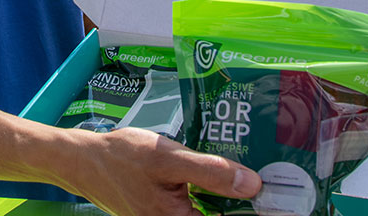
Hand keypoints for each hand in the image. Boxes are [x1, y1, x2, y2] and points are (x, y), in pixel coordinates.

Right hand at [68, 127, 261, 215]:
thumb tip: (253, 184)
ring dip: (231, 200)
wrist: (83, 161)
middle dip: (246, 205)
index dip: (259, 214)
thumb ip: (210, 172)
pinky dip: (214, 197)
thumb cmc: (121, 157)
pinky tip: (226, 179)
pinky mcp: (168, 214)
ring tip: (253, 182)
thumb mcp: (166, 157)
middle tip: (272, 187)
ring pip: (213, 214)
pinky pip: (200, 209)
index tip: (284, 204)